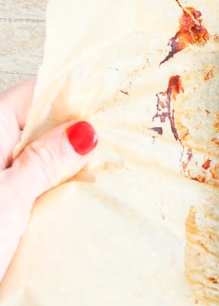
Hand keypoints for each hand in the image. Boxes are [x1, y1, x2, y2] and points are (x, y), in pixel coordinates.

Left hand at [0, 79, 97, 282]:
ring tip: (108, 176)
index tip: (113, 105)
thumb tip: (84, 130)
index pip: (33, 94)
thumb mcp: (12, 196)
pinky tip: (77, 204)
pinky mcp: (0, 211)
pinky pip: (29, 189)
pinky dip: (51, 192)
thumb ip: (46, 161)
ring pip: (34, 160)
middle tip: (121, 144)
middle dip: (75, 135)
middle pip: (35, 126)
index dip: (72, 96)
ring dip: (65, 169)